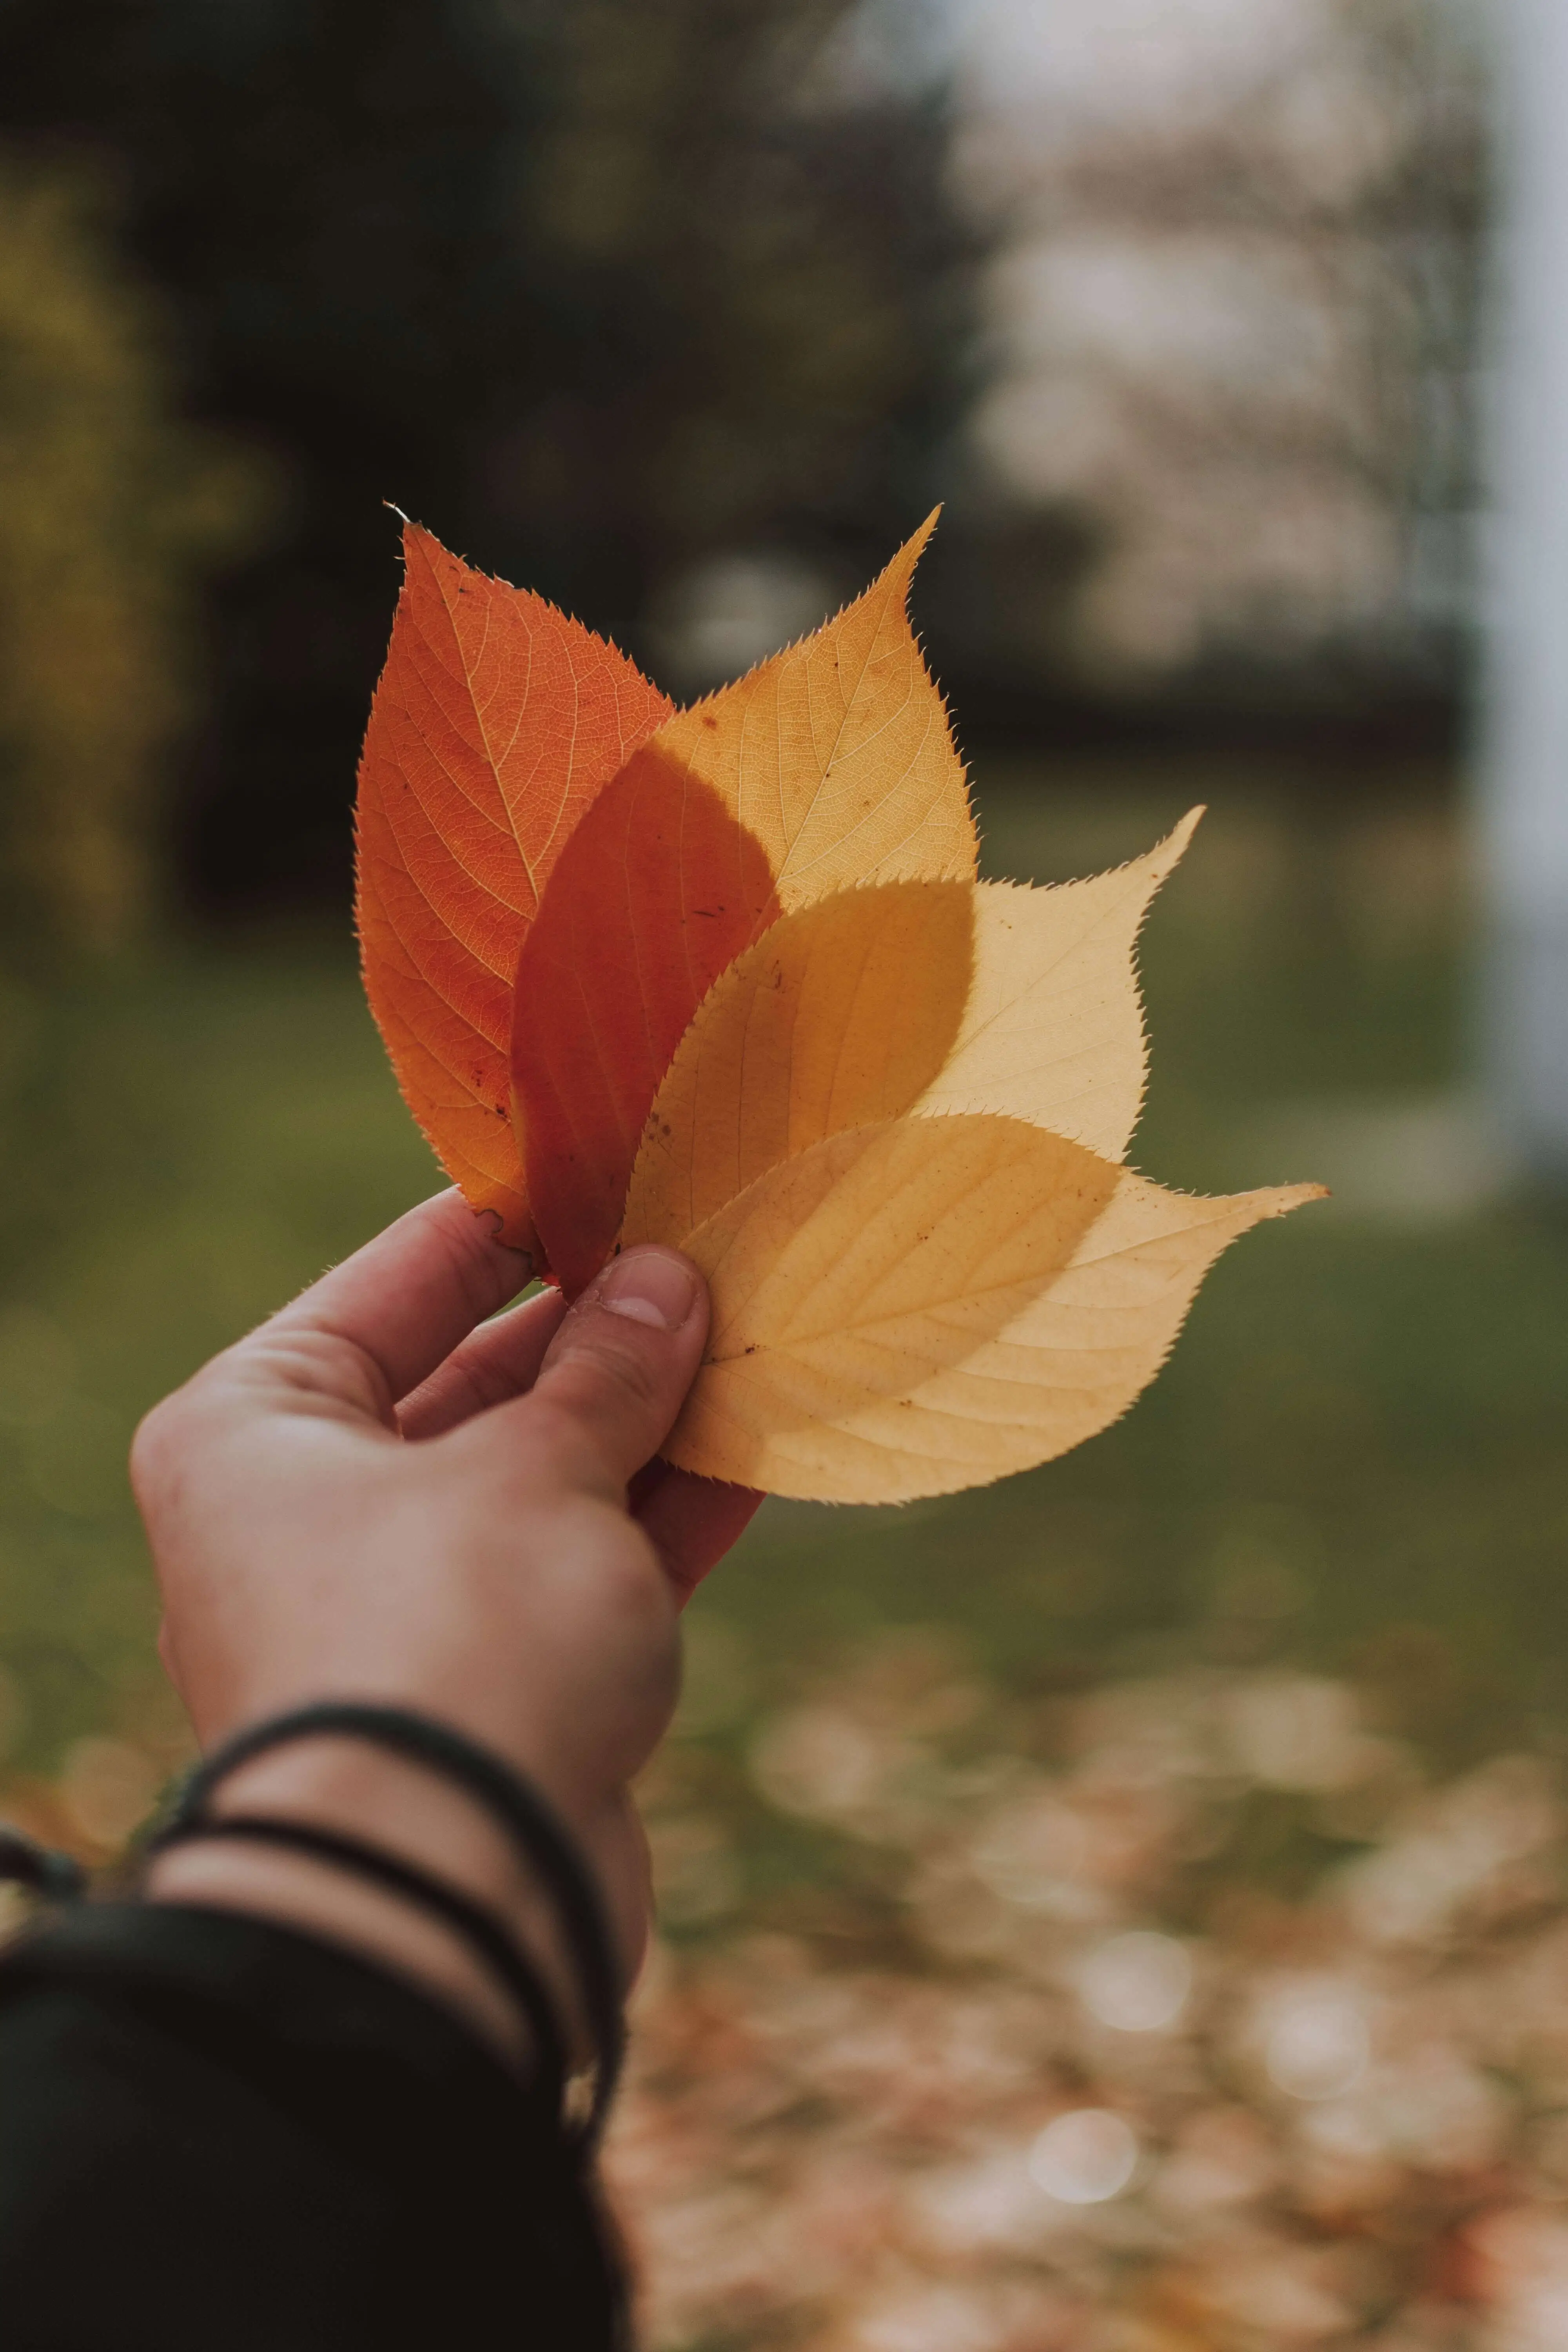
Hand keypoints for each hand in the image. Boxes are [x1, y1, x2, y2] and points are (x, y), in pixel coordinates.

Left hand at [131, 1191, 760, 2056]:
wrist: (449, 1901)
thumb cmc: (452, 1639)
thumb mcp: (538, 1468)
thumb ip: (609, 1369)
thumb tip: (664, 1278)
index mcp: (258, 1429)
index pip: (401, 1279)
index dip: (516, 1220)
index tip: (617, 1166)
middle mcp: (311, 1511)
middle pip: (476, 1382)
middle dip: (602, 1330)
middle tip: (715, 1255)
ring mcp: (403, 1605)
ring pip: (543, 1479)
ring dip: (651, 1420)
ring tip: (760, 1339)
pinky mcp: (489, 1688)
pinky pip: (581, 1570)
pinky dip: (662, 1517)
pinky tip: (760, 1449)